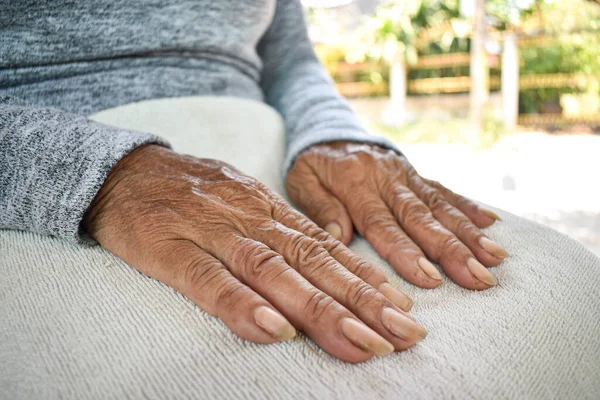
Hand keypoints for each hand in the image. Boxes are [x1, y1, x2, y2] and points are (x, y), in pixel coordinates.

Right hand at [84, 145, 426, 362]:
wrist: (126, 173)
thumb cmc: (192, 195)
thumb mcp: (245, 206)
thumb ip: (281, 237)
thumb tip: (328, 271)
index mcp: (270, 212)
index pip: (327, 248)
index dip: (367, 280)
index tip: (403, 310)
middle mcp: (252, 221)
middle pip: (313, 263)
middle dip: (362, 302)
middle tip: (404, 335)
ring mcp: (213, 234)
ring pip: (274, 272)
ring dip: (320, 309)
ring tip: (362, 341)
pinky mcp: (172, 251)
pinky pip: (210, 281)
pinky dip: (243, 306)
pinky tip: (274, 330)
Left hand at [286, 142, 507, 290]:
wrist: (327, 131)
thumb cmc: (312, 166)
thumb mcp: (302, 184)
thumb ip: (321, 209)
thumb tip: (340, 238)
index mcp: (355, 183)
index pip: (382, 223)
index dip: (406, 251)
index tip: (429, 278)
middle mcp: (386, 178)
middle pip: (420, 217)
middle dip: (450, 249)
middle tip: (477, 276)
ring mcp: (405, 175)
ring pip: (439, 205)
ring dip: (468, 233)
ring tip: (495, 257)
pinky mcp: (415, 173)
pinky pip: (443, 189)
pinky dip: (467, 207)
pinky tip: (491, 223)